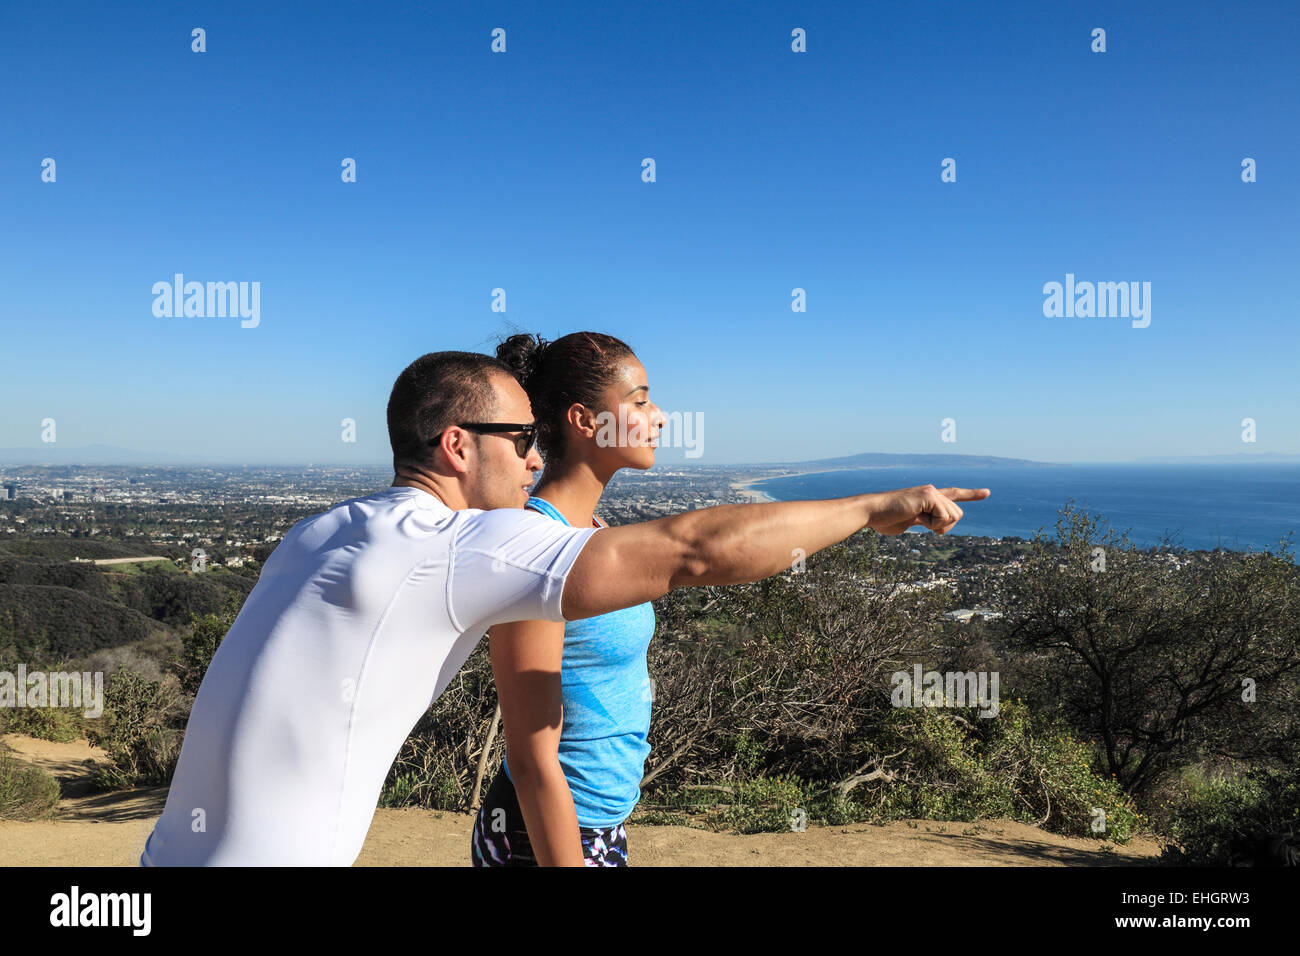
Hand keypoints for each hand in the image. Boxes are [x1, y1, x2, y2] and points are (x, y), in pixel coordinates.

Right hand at [866, 484, 989, 535]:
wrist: (871, 511)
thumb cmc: (883, 519)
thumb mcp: (908, 521)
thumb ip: (922, 520)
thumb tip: (932, 524)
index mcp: (928, 498)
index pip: (953, 494)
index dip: (971, 494)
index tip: (987, 492)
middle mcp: (932, 491)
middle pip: (958, 514)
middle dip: (943, 526)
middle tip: (920, 523)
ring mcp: (931, 492)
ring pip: (954, 516)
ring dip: (936, 525)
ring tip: (915, 518)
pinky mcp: (929, 496)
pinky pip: (944, 517)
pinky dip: (932, 524)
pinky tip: (916, 517)